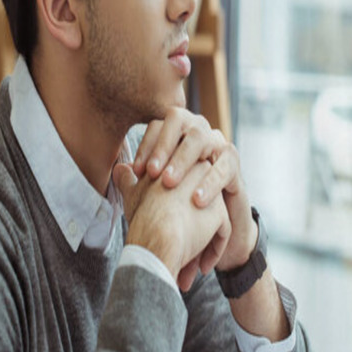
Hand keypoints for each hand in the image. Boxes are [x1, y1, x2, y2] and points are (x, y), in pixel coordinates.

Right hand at [113, 159, 231, 291]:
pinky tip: (201, 267)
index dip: (174, 211)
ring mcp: (212, 193)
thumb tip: (120, 168)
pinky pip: (222, 233)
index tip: (163, 229)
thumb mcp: (133, 194)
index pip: (183, 188)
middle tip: (177, 253)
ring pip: (210, 220)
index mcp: (178, 162)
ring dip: (201, 245)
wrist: (158, 238)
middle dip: (191, 230)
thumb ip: (129, 179)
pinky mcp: (220, 213)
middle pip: (199, 204)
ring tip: (186, 268)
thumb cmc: (142, 219)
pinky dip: (212, 251)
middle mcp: (200, 171)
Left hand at [132, 110, 256, 270]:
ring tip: (169, 183)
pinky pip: (224, 165)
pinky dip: (210, 181)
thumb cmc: (180, 207)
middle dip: (163, 146)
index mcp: (177, 137)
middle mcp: (197, 133)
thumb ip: (136, 183)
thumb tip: (118, 170)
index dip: (147, 144)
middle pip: (180, 121)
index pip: (159, 125)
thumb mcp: (154, 197)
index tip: (137, 171)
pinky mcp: (234, 164)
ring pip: (202, 137)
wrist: (211, 229)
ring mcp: (218, 145)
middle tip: (151, 173)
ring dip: (183, 159)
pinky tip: (197, 199)